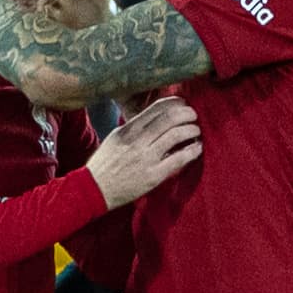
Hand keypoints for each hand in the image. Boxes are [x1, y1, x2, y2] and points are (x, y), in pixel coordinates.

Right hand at [85, 96, 200, 208]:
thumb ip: (134, 128)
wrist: (94, 190)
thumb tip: (156, 118)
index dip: (174, 103)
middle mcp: (137, 141)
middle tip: (194, 115)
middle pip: (169, 118)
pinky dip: (192, 151)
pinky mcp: (153, 176)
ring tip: (196, 131)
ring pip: (176, 135)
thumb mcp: (115, 138)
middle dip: (187, 113)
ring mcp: (146, 158)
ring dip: (192, 130)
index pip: (156, 108)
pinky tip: (197, 148)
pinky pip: (179, 159)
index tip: (183, 103)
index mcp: (127, 130)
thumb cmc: (105, 164)